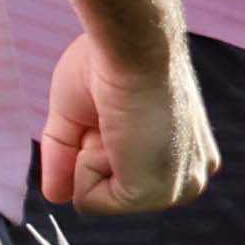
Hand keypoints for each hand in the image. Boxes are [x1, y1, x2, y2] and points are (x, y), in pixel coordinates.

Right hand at [68, 25, 214, 215]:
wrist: (135, 44)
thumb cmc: (111, 62)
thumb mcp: (79, 115)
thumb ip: (66, 158)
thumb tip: (54, 196)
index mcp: (184, 156)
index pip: (119, 178)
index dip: (94, 143)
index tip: (114, 109)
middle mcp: (189, 176)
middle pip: (108, 192)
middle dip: (91, 153)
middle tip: (114, 115)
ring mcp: (177, 188)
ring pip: (97, 198)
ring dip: (88, 158)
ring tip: (117, 121)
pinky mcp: (155, 193)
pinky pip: (89, 200)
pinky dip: (84, 164)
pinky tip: (114, 131)